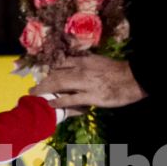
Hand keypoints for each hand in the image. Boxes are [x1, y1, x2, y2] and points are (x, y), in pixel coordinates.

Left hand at [31, 56, 146, 109]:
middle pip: (56, 74)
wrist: (134, 79)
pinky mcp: (91, 97)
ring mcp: (85, 84)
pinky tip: (50, 105)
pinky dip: (59, 101)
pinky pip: (71, 99)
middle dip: (42, 82)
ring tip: (34, 95)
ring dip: (45, 90)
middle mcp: (81, 70)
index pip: (62, 63)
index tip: (41, 75)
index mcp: (85, 61)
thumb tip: (75, 65)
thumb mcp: (100, 61)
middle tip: (32, 88)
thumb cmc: (119, 71)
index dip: (49, 69)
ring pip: (59, 85)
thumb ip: (87, 63)